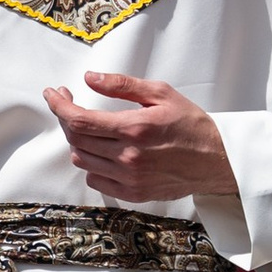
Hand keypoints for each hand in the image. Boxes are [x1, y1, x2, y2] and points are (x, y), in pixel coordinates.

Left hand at [43, 72, 233, 204]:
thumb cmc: (192, 124)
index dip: (59, 105)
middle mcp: (128, 156)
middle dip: (66, 118)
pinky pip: (96, 180)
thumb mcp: (161, 93)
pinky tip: (103, 151)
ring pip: (82, 160)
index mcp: (134, 128)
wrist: (217, 161)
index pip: (79, 120)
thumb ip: (122, 85)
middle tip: (70, 103)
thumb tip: (89, 78)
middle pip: (76, 139)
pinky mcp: (133, 193)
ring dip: (78, 141)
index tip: (53, 93)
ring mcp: (129, 178)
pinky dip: (92, 164)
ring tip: (90, 127)